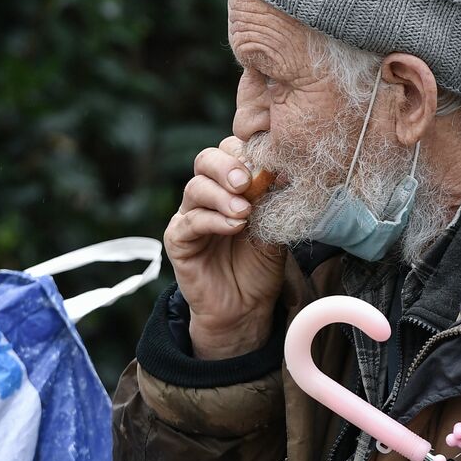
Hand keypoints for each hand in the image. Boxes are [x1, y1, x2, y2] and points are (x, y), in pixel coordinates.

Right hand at [164, 136, 285, 358]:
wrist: (245, 309)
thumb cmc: (259, 267)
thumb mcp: (274, 229)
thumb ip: (273, 202)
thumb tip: (283, 170)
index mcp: (229, 186)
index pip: (230, 151)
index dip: (246, 153)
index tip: (270, 166)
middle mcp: (207, 196)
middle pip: (206, 160)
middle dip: (227, 165)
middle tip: (247, 181)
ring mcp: (189, 216)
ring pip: (196, 187)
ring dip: (222, 196)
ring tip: (245, 212)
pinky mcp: (178, 240)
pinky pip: (189, 221)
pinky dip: (213, 220)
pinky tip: (234, 227)